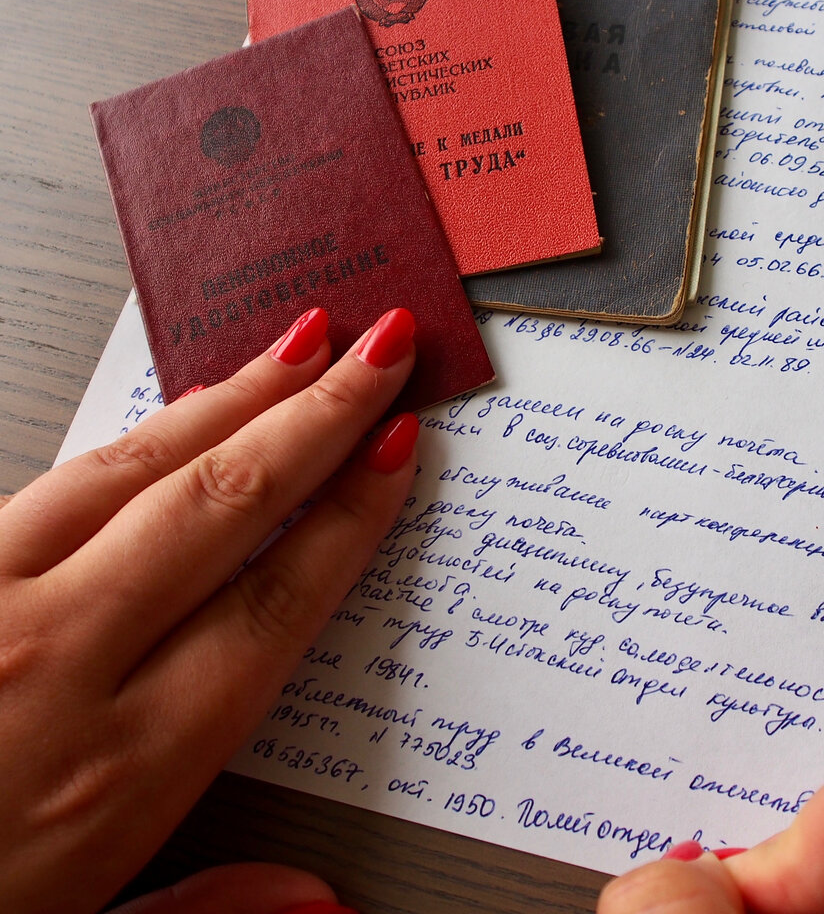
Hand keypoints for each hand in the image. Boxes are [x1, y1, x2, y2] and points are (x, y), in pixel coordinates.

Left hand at [0, 306, 419, 913]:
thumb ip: (208, 907)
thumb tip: (321, 897)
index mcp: (111, 773)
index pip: (273, 605)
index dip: (349, 516)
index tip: (396, 450)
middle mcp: (51, 668)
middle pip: (220, 508)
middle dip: (317, 417)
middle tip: (378, 348)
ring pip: (131, 472)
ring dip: (230, 401)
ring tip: (295, 351)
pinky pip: (44, 481)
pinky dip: (128, 437)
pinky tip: (173, 416)